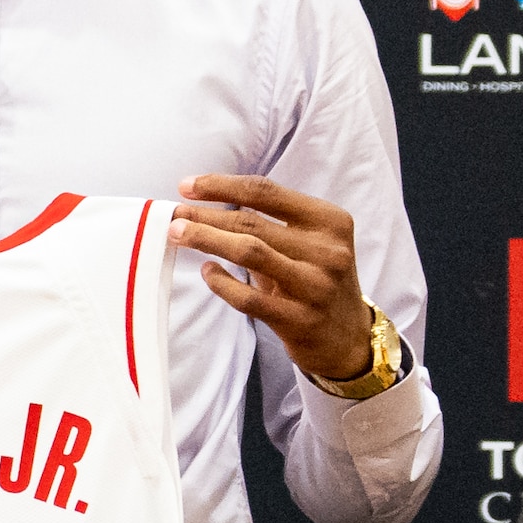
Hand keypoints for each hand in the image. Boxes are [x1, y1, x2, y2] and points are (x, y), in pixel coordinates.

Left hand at [166, 173, 374, 385]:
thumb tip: (204, 204)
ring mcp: (315, 286)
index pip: (267, 192)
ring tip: (178, 234)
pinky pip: (249, 298)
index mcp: (329, 221)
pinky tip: (207, 273)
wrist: (348, 337)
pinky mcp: (300, 320)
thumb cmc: (316, 281)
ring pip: (250, 252)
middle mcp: (327, 250)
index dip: (222, 185)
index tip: (187, 185)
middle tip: (173, 214)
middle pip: (252, 222)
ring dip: (207, 240)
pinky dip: (222, 283)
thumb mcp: (307, 245)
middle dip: (206, 215)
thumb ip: (269, 224)